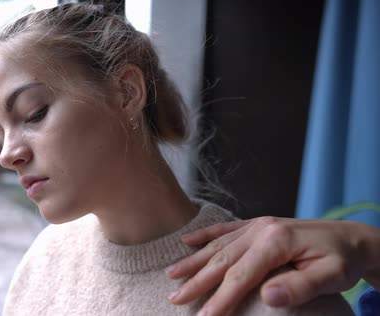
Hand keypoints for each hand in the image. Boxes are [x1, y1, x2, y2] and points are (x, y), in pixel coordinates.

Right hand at [165, 217, 379, 315]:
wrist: (351, 237)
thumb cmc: (342, 259)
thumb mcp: (331, 276)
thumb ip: (300, 287)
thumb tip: (268, 298)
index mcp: (277, 242)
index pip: (241, 275)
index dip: (221, 297)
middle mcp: (261, 229)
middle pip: (222, 259)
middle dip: (197, 281)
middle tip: (176, 299)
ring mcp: (257, 225)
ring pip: (218, 244)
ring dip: (193, 261)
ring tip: (171, 276)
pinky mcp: (256, 224)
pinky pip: (225, 229)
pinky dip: (204, 236)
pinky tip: (186, 242)